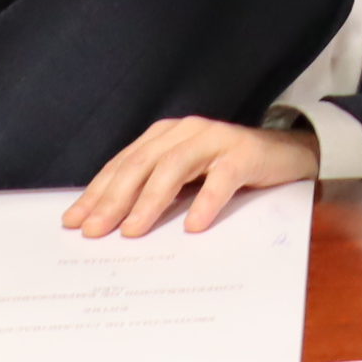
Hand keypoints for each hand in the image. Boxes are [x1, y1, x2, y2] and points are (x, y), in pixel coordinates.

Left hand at [62, 116, 318, 237]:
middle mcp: (186, 131)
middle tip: (95, 230)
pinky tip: (193, 225)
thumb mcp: (186, 177)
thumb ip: (156, 188)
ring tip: (132, 230)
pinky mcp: (245, 154)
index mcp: (166, 135)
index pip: (124, 164)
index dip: (97, 192)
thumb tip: (110, 221)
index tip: (74, 221)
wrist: (287, 155)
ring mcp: (217, 139)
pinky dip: (206, 201)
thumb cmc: (228, 170)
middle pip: (142, 164)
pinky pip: (222, 178)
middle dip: (114, 199)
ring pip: (174, 167)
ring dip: (150, 201)